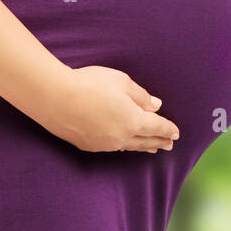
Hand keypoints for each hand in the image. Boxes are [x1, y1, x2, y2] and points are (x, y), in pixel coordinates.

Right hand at [37, 66, 178, 153]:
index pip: (157, 127)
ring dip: (143, 147)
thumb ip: (141, 96)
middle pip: (146, 141)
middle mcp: (121, 136)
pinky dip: (124, 145)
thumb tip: (156, 106)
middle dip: (159, 142)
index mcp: (133, 121)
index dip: (168, 129)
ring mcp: (104, 144)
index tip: (176, 133)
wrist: (53, 97)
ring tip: (152, 149)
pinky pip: (113, 147)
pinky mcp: (88, 145)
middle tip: (169, 145)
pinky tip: (124, 145)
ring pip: (129, 146)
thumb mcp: (121, 82)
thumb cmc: (89, 84)